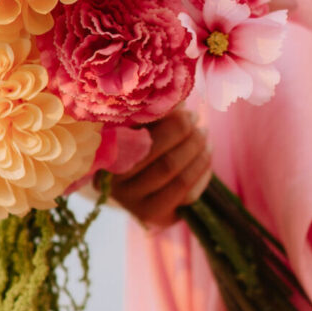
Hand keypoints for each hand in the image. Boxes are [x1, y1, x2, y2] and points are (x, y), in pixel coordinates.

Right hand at [108, 108, 212, 229]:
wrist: (129, 184)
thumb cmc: (133, 142)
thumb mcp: (134, 125)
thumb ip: (149, 111)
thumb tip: (177, 93)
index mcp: (104, 156)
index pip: (140, 135)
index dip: (168, 121)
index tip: (184, 108)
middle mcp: (113, 185)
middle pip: (163, 159)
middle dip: (187, 135)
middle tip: (197, 119)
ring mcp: (133, 204)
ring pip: (176, 175)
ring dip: (198, 152)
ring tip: (204, 134)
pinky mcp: (153, 217)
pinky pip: (185, 194)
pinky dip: (201, 171)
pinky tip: (206, 154)